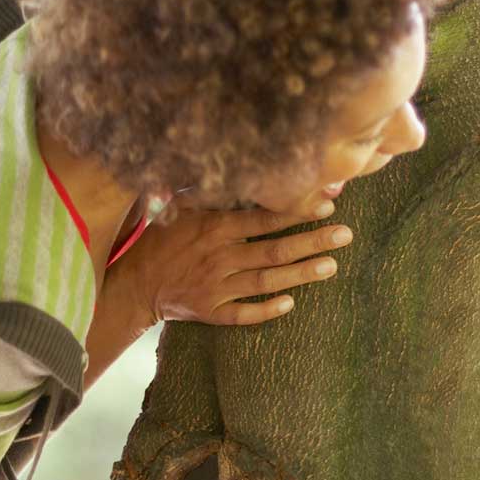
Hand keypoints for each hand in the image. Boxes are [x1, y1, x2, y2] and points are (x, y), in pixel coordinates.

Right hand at [113, 202, 353, 325]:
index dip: (297, 211)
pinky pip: (243, 314)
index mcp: (215, 227)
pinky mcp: (210, 311)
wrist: (134, 282)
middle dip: (312, 242)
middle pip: (274, 250)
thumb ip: (214, 191)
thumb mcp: (183, 207)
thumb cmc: (163, 238)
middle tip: (345, 235)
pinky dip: (266, 310)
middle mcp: (220, 257)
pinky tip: (291, 304)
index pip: (264, 218)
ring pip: (266, 281)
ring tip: (332, 265)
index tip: (327, 204)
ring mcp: (216, 287)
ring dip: (301, 274)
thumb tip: (244, 165)